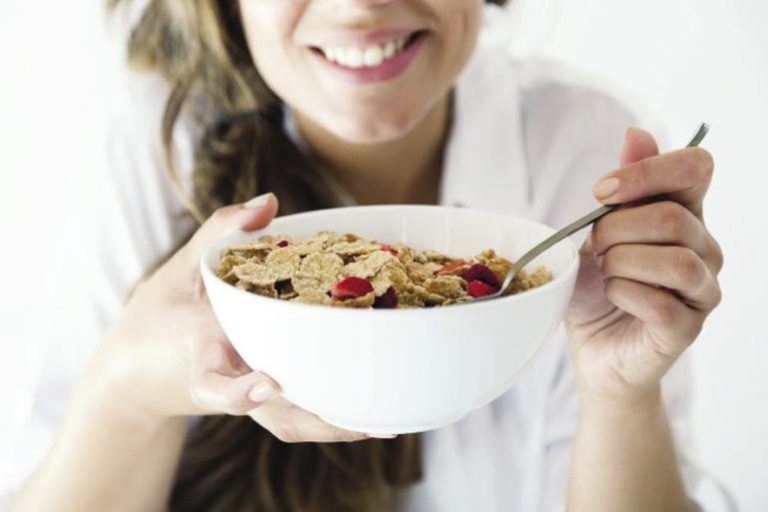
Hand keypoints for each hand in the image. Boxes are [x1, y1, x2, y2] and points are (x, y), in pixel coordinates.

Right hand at [85, 193, 369, 441]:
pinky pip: (294, 414)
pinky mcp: (256, 402)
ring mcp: (244, 398)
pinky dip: (329, 415)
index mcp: (202, 351)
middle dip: (320, 420)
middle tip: (369, 420)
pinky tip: (369, 411)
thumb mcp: (180, 267)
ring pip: (290, 424)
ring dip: (334, 427)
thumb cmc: (155, 319)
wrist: (133, 375)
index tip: (267, 385)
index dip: (238, 391)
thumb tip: (270, 201)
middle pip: (274, 415)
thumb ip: (221, 231)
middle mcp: (228, 381)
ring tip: (386, 424)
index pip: (213, 383)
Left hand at [565, 128, 722, 403]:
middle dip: (615, 231)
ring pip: (673, 260)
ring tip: (605, 274)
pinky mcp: (688, 327)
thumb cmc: (596, 286)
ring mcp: (702, 290)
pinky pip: (660, 301)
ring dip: (621, 264)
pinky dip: (624, 294)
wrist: (593, 348)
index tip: (601, 193)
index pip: (696, 167)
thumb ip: (622, 188)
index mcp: (685, 214)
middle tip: (593, 248)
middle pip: (671, 218)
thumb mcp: (598, 232)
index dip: (648, 172)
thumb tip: (636, 133)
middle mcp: (704, 248)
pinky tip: (613, 296)